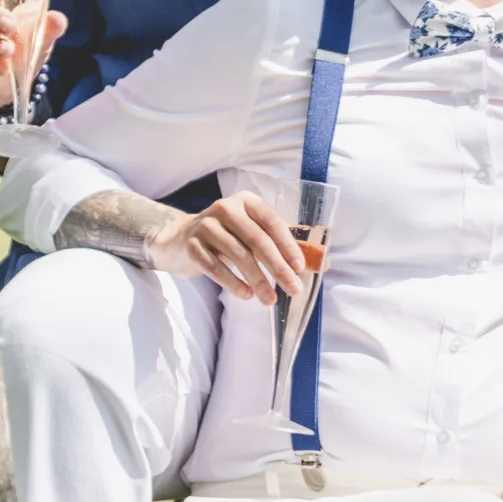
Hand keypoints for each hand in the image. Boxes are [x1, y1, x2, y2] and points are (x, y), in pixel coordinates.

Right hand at [147, 192, 306, 300]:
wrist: (180, 239)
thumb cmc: (227, 238)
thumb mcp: (253, 235)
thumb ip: (284, 247)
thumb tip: (321, 265)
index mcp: (247, 202)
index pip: (272, 222)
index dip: (288, 245)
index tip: (300, 267)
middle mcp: (226, 208)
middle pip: (257, 240)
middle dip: (278, 267)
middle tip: (292, 289)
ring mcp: (206, 226)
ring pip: (237, 255)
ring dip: (257, 280)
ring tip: (269, 299)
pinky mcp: (192, 245)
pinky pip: (215, 267)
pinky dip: (232, 283)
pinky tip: (246, 294)